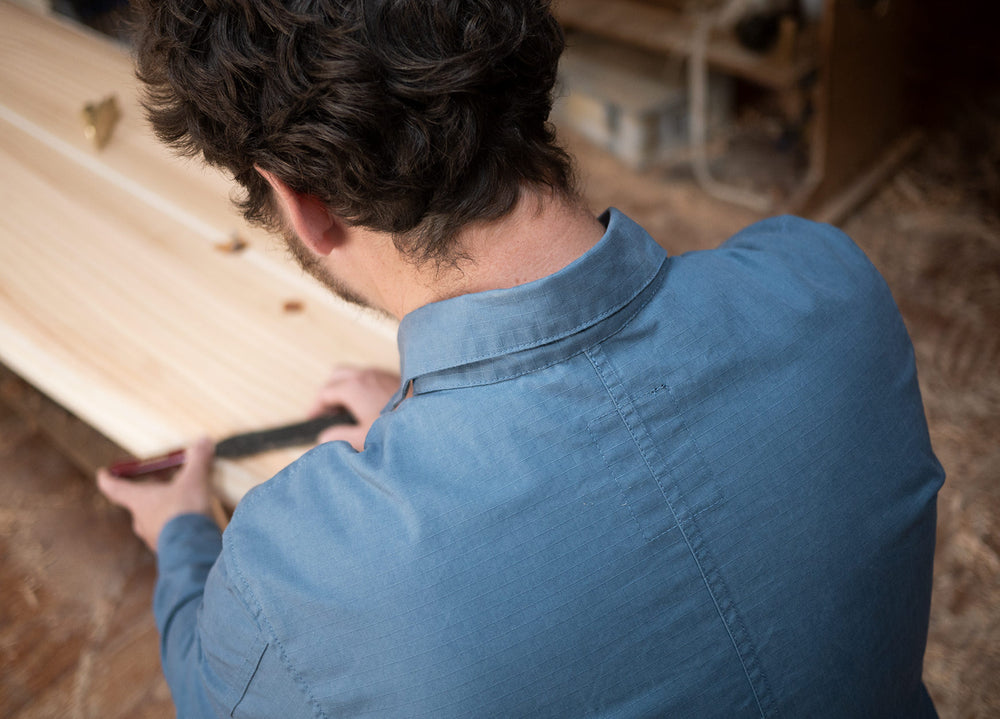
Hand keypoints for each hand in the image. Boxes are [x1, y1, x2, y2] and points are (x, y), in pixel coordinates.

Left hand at [97, 437, 215, 551]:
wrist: (193, 551)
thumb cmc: (185, 511)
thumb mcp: (194, 480)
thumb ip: (198, 460)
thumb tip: (203, 440)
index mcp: (139, 500)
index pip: (114, 488)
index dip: (108, 479)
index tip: (102, 473)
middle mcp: (141, 519)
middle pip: (139, 501)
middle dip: (151, 489)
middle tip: (165, 479)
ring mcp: (153, 537)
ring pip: (155, 518)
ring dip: (166, 507)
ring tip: (186, 500)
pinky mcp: (168, 549)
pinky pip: (169, 532)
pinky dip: (178, 524)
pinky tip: (193, 521)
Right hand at [309, 366, 400, 450]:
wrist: (433, 415)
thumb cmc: (399, 426)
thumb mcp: (362, 439)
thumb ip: (339, 438)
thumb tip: (324, 438)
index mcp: (353, 386)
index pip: (324, 393)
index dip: (315, 408)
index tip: (313, 421)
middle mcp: (365, 374)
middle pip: (336, 377)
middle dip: (328, 394)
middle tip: (328, 414)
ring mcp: (380, 373)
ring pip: (353, 374)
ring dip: (345, 389)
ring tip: (347, 412)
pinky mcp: (393, 377)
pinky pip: (369, 377)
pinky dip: (361, 387)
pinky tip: (368, 407)